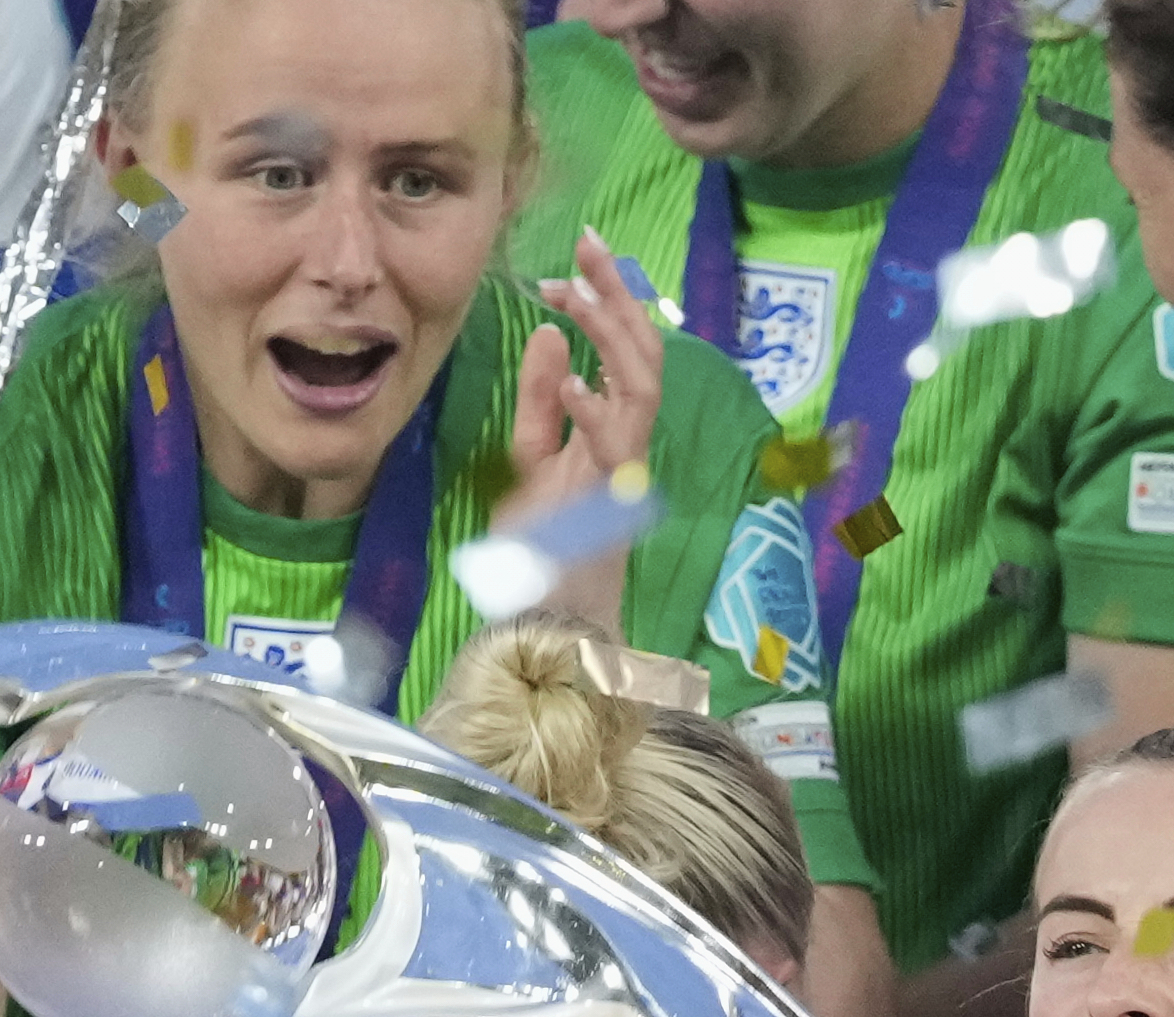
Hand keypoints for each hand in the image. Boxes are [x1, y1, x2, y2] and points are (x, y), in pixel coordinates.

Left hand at [499, 228, 665, 632]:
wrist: (550, 615)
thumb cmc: (544, 547)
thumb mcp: (530, 457)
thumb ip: (540, 398)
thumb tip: (548, 332)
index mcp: (612, 427)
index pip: (623, 347)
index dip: (607, 297)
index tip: (576, 254)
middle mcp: (628, 441)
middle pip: (643, 352)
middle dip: (618, 295)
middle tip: (589, 245)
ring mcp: (624, 469)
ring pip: (642, 385)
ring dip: (611, 337)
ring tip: (575, 297)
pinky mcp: (611, 503)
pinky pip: (614, 447)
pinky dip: (594, 411)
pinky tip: (571, 379)